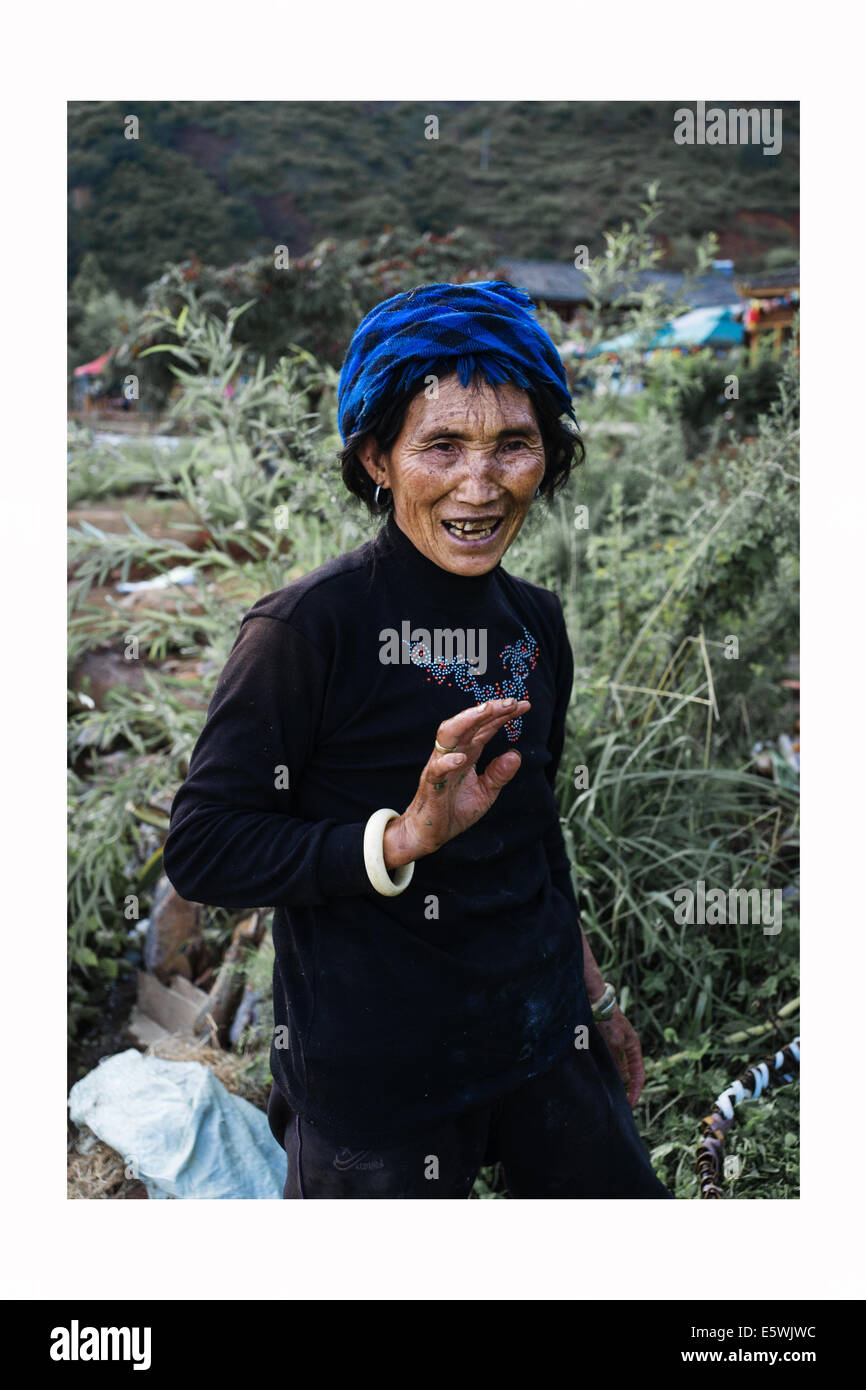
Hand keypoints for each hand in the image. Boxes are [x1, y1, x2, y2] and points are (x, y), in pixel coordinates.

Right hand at [383, 697, 529, 867]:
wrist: (430, 834)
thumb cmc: (453, 810)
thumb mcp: (485, 793)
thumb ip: (499, 774)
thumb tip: (516, 754)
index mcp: (467, 753)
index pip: (484, 728)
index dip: (502, 715)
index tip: (524, 705)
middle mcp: (452, 753)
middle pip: (468, 724)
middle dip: (487, 710)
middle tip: (509, 702)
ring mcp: (440, 767)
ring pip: (448, 735)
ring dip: (466, 721)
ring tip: (486, 711)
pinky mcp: (431, 785)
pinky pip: (437, 770)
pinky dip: (448, 762)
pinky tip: (462, 758)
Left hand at [597, 1007, 645, 1105]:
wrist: (593, 998)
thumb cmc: (607, 1019)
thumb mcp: (615, 1042)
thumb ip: (618, 1062)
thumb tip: (622, 1082)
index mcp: (633, 1047)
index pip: (638, 1075)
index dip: (635, 1092)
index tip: (629, 1106)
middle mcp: (624, 1047)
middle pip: (626, 1074)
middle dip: (622, 1089)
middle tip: (614, 1104)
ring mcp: (611, 1045)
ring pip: (612, 1069)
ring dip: (608, 1081)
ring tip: (603, 1095)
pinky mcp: (599, 1042)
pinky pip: (601, 1062)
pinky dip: (599, 1071)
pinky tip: (592, 1078)